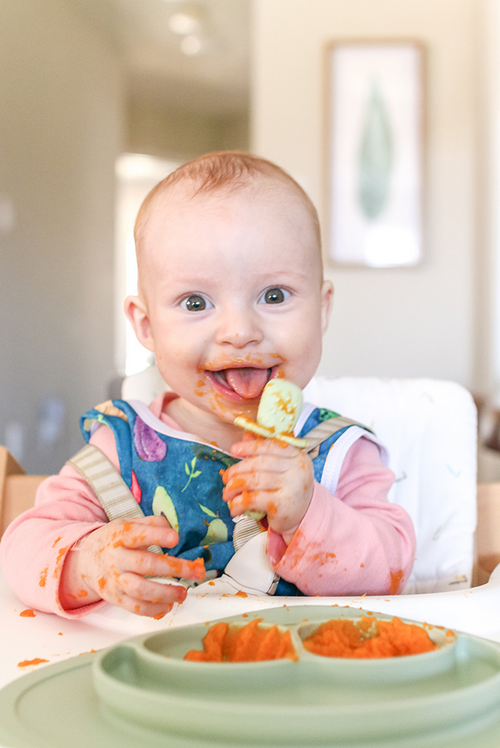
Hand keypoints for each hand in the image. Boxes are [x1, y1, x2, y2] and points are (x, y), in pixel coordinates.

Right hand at [60, 516, 204, 617]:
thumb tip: (174, 528)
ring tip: (183, 593)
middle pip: (145, 564)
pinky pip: (136, 608)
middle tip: (196, 571)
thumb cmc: (115, 541)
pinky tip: (169, 604)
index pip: (138, 534)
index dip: (157, 536)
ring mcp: (115, 580)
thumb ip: (151, 524)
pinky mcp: (116, 598)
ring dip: (166, 593)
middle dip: (173, 568)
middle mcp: (117, 559)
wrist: (86, 560)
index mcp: (120, 536)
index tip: (175, 538)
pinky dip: (154, 609)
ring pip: (140, 590)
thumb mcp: (128, 524)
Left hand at [222, 436, 313, 543]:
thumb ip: (266, 452)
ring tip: (227, 493)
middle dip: (238, 470)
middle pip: (259, 463)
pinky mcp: (282, 505)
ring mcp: (292, 487)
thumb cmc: (290, 489)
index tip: (233, 450)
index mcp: (298, 456)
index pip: (271, 446)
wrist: (305, 516)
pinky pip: (253, 499)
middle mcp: (297, 470)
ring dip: (234, 486)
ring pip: (254, 481)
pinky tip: (234, 508)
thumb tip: (246, 436)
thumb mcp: (283, 469)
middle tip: (226, 478)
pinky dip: (239, 503)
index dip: (250, 447)